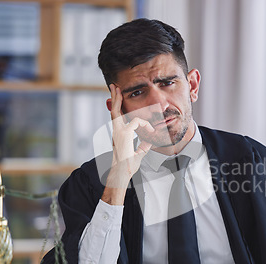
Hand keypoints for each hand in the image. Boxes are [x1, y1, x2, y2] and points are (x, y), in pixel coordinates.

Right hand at [102, 84, 153, 204]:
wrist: (122, 173)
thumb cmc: (128, 167)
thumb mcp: (138, 155)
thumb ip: (143, 147)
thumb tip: (149, 142)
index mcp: (119, 135)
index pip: (119, 118)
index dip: (126, 112)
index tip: (141, 119)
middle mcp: (116, 131)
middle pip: (114, 110)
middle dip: (115, 97)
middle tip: (114, 87)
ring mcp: (118, 132)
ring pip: (117, 111)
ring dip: (118, 98)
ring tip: (116, 88)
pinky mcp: (124, 134)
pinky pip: (136, 122)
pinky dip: (145, 124)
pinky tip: (151, 129)